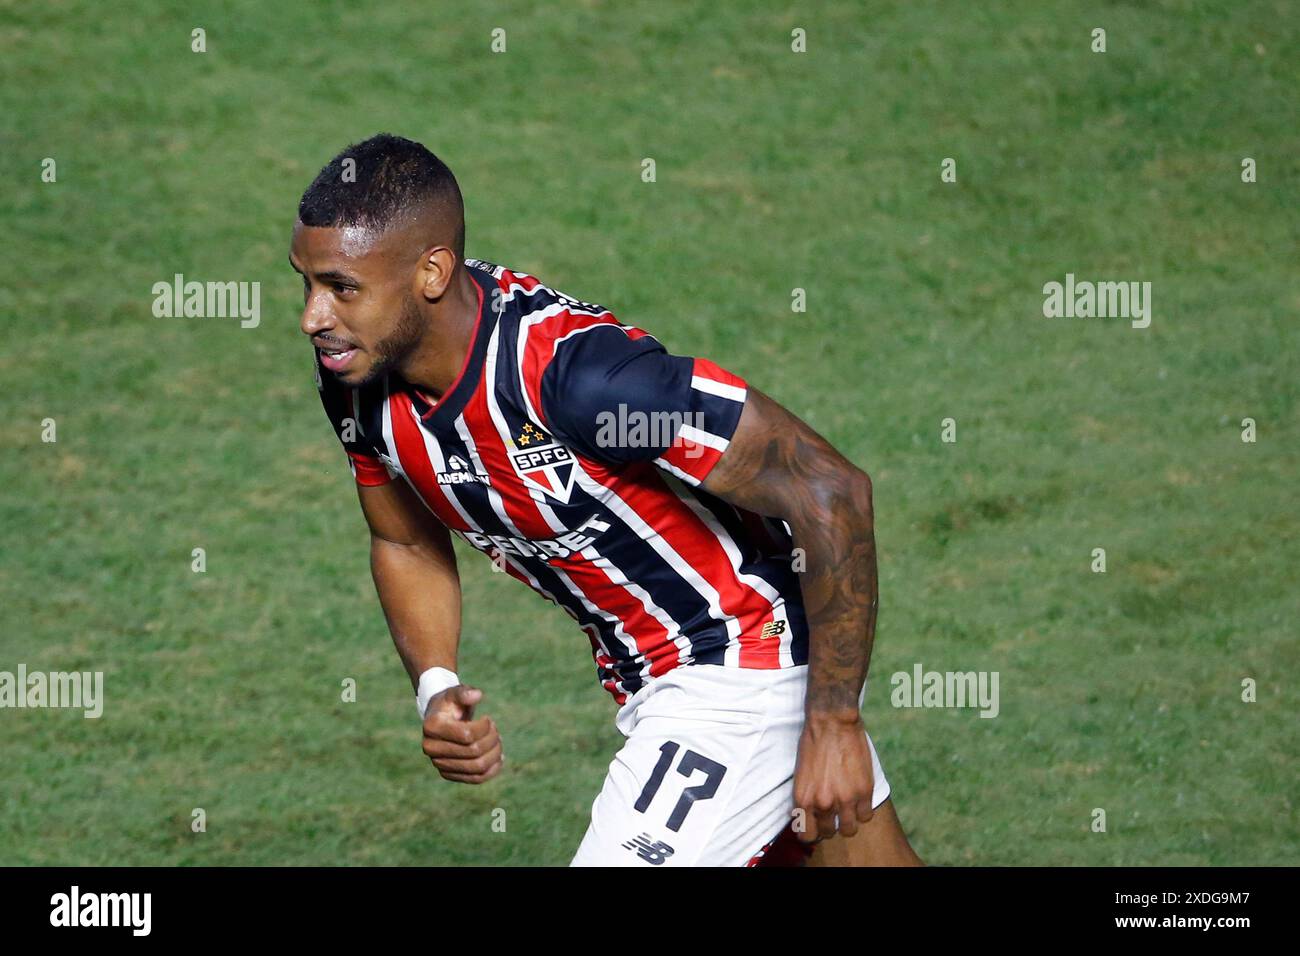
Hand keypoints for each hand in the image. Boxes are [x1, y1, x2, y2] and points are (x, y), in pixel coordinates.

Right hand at [420, 684, 502, 783]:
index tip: (488, 719)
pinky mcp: (447, 773)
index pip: (467, 735)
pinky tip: (499, 759)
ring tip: (498, 741)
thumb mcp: (455, 693)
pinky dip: (491, 771)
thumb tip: (477, 695)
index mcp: (432, 726)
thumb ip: (464, 692)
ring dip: (494, 754)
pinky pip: (474, 779)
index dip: (485, 727)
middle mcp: (431, 748)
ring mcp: (438, 763)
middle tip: (495, 729)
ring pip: (477, 767)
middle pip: (474, 752)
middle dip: (492, 739)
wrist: (440, 719)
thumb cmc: (450, 703)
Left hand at [792, 710, 874, 842]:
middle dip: (830, 825)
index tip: (816, 826)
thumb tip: (809, 814)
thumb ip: (806, 797)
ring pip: (850, 829)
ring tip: (848, 808)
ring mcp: (846, 799)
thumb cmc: (813, 743)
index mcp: (803, 799)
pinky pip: (866, 816)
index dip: (812, 833)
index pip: (807, 836)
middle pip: (829, 833)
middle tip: (833, 813)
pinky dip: (863, 810)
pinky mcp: (864, 791)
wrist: (831, 722)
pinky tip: (859, 798)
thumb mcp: (801, 775)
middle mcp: (823, 803)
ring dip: (849, 821)